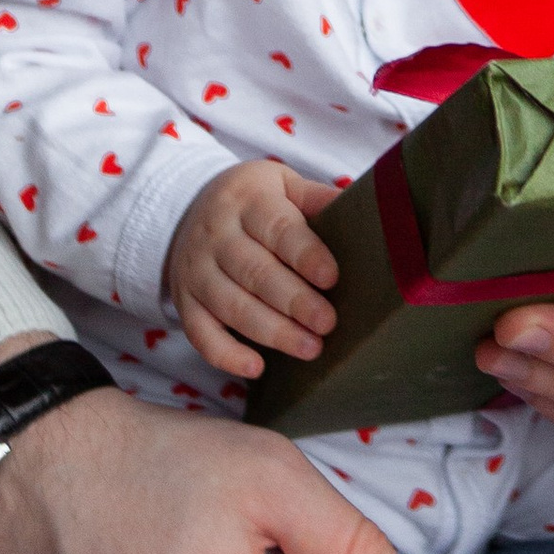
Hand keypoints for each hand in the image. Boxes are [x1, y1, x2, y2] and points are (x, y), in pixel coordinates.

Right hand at [166, 161, 340, 381]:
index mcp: (247, 200)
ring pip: (231, 306)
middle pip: (255, 272)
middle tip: (327, 323)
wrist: (189, 208)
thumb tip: (369, 209)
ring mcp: (196, 269)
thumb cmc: (255, 201)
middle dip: (294, 302)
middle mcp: (215, 234)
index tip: (331, 278)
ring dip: (272, 332)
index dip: (305, 254)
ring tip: (310, 348)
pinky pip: (199, 332)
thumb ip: (316, 198)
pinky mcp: (184, 300)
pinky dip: (225, 354)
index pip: (277, 229)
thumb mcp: (283, 184)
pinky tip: (256, 369)